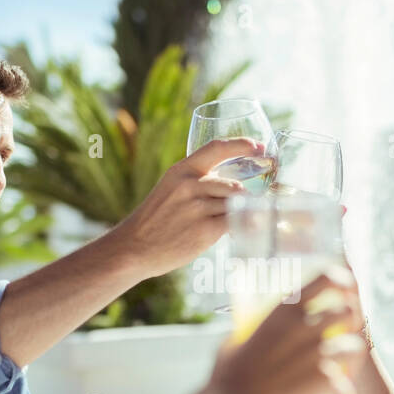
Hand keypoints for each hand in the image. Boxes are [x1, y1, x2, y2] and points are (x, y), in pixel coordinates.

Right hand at [111, 138, 259, 277]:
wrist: (134, 247)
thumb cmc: (155, 221)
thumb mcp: (170, 190)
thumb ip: (196, 185)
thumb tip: (229, 188)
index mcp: (181, 171)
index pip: (216, 148)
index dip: (241, 145)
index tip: (259, 147)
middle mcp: (190, 185)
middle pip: (234, 185)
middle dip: (248, 197)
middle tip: (254, 206)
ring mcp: (197, 207)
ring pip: (236, 204)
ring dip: (245, 214)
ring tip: (245, 221)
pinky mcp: (204, 229)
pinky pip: (235, 223)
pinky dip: (242, 226)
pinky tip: (241, 231)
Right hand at [191, 270, 365, 393]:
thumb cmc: (226, 377)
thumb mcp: (237, 340)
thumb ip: (253, 328)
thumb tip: (250, 321)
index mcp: (282, 309)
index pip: (326, 276)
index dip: (344, 281)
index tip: (346, 293)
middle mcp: (301, 325)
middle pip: (348, 310)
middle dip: (353, 323)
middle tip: (344, 339)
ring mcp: (313, 351)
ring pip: (354, 344)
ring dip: (351, 357)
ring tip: (342, 371)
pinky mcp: (321, 378)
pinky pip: (348, 379)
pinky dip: (346, 392)